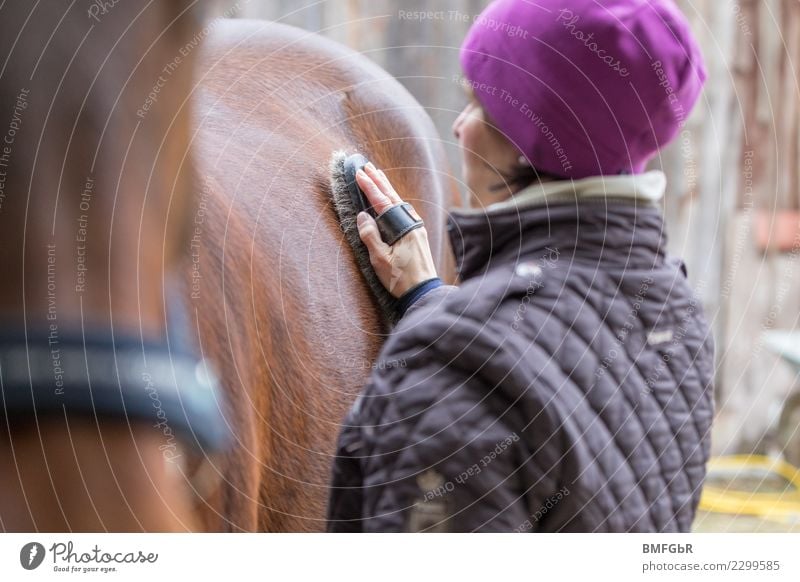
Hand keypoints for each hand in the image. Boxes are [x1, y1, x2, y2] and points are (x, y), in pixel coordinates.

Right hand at [355, 162, 438, 297]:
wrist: (424, 292)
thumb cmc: (401, 278)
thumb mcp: (380, 259)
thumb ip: (370, 236)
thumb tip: (362, 215)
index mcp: (402, 227)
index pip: (382, 202)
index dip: (369, 187)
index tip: (358, 173)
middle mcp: (412, 224)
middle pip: (393, 197)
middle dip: (379, 181)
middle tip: (367, 166)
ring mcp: (416, 229)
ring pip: (399, 203)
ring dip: (387, 189)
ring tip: (378, 176)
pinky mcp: (417, 236)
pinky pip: (403, 212)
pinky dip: (394, 202)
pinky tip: (391, 200)